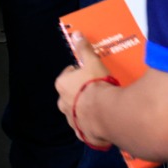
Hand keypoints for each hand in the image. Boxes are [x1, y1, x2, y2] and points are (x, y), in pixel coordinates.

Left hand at [55, 33, 113, 147]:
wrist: (104, 112)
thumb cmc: (96, 84)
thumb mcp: (91, 61)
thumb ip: (83, 49)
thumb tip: (76, 34)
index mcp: (62, 84)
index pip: (67, 75)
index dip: (78, 73)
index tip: (89, 73)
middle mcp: (62, 103)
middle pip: (70, 94)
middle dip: (80, 92)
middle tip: (96, 88)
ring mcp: (71, 119)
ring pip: (77, 111)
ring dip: (86, 108)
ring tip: (101, 104)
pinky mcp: (81, 132)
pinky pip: (85, 126)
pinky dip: (92, 123)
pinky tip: (103, 119)